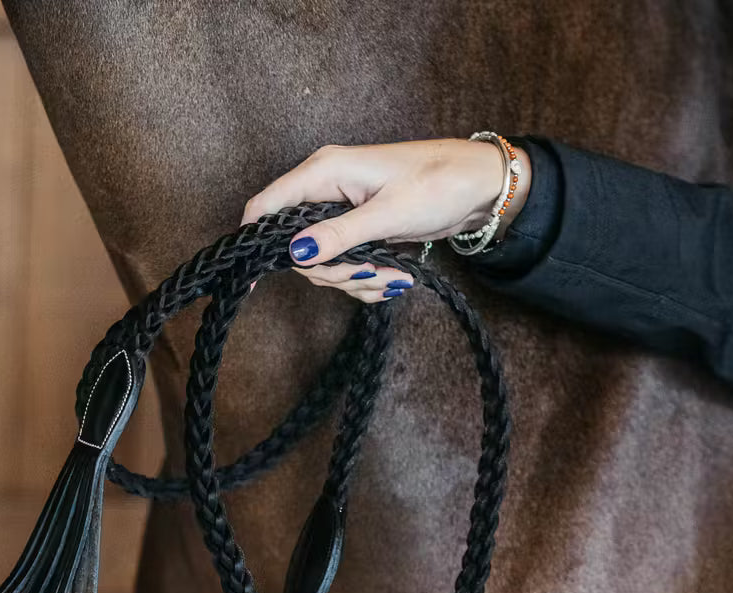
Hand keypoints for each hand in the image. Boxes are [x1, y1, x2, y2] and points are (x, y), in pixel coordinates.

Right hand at [240, 138, 530, 302]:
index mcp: (325, 172)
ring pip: (323, 264)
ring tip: (393, 274)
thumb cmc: (440, 183)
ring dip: (355, 279)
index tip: (252, 279)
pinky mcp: (355, 232)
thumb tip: (296, 253)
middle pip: (297, 247)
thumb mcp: (388, 213)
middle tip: (371, 272)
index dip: (253, 240)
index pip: (266, 205)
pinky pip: (345, 267)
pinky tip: (393, 278)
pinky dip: (366, 281)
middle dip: (333, 271)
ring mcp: (340, 213)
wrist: (480, 186)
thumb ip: (340, 236)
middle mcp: (325, 191)